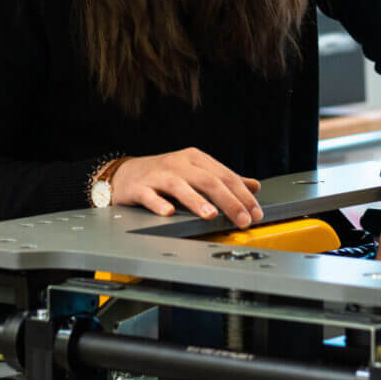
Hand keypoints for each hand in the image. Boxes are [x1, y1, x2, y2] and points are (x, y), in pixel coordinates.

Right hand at [111, 148, 262, 227]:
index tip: (255, 213)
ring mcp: (159, 175)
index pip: (225, 176)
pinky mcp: (139, 187)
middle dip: (229, 201)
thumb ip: (224, 180)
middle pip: (208, 181)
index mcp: (196, 159)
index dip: (243, 195)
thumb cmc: (165, 175)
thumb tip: (254, 186)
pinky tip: (169, 212)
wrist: (125, 174)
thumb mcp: (196, 173)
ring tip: (211, 215)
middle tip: (243, 220)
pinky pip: (150, 196)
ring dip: (197, 201)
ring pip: (181, 186)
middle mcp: (179, 164)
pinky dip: (159, 204)